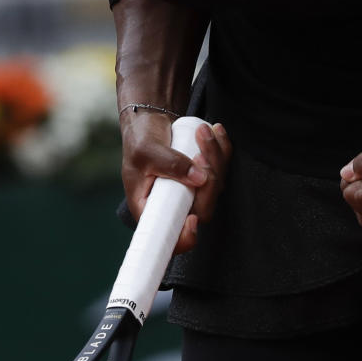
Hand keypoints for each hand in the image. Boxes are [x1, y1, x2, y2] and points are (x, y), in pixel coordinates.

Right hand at [121, 112, 231, 252]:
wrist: (148, 123)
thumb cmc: (139, 140)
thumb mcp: (147, 151)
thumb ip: (171, 164)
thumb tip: (199, 179)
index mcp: (151, 209)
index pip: (170, 237)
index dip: (185, 236)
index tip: (193, 219)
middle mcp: (174, 205)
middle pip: (202, 209)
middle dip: (209, 180)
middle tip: (200, 153)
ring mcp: (192, 192)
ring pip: (216, 187)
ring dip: (216, 157)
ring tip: (203, 131)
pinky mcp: (204, 177)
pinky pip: (222, 169)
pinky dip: (222, 150)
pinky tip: (216, 132)